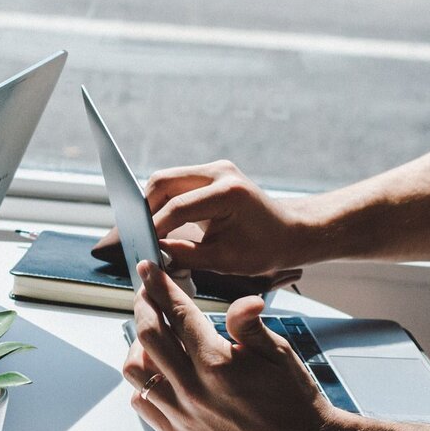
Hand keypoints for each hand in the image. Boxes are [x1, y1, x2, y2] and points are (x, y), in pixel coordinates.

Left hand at [122, 260, 343, 430]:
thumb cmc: (293, 399)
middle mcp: (194, 390)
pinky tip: (158, 372)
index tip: (149, 269)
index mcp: (218, 364)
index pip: (177, 314)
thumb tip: (243, 300)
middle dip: (143, 306)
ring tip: (153, 336)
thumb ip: (250, 325)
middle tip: (147, 295)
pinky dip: (142, 383)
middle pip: (148, 336)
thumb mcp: (279, 354)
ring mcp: (183, 416)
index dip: (160, 286)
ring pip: (136, 371)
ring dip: (138, 346)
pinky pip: (142, 403)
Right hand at [144, 160, 308, 277]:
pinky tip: (161, 223)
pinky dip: (164, 202)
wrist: (290, 232)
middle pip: (163, 182)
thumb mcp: (225, 260)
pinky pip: (176, 183)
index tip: (142, 247)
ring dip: (153, 204)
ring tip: (149, 231)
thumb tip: (154, 253)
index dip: (154, 228)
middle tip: (139, 236)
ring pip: (166, 180)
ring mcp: (215, 170)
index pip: (177, 207)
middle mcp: (220, 172)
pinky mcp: (210, 174)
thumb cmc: (265, 248)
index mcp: (228, 193)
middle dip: (146, 209)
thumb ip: (186, 255)